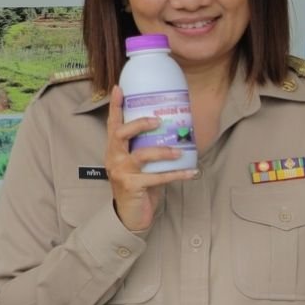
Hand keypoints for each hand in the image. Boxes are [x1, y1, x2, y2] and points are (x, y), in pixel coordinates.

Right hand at [104, 83, 194, 234]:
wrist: (130, 215)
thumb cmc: (139, 185)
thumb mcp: (141, 164)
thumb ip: (149, 148)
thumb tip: (176, 131)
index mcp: (114, 149)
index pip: (112, 124)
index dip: (115, 106)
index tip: (119, 88)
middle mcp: (114, 157)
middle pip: (121, 134)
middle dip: (140, 124)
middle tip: (158, 120)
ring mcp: (121, 172)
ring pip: (142, 155)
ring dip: (163, 151)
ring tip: (180, 151)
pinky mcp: (132, 186)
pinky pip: (158, 177)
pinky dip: (177, 174)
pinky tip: (192, 172)